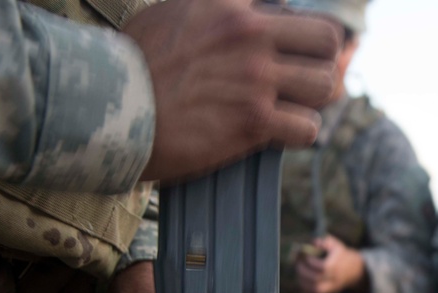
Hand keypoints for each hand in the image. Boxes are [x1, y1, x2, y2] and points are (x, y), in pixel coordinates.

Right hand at [125, 0, 339, 182]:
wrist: (109, 107)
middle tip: (300, 80)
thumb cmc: (136, 62)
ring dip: (313, 100)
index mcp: (232, 7)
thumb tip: (259, 4)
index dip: (302, 33)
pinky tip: (278, 133)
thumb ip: (217, 5)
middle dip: (319, 61)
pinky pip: (308, 129)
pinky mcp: (253, 122)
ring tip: (291, 108)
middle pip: (328, 41)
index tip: (295, 49)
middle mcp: (250, 36)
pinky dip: (298, 134)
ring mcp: (255, 79)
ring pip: (325, 85)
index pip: (298, 9)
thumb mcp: (176, 10)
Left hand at [295, 235, 366, 292]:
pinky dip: (305, 288)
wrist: (353, 270)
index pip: (323, 267)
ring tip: (299, 270)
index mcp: (337, 267)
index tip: (303, 254)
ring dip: (303, 281)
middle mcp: (335, 280)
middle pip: (317, 280)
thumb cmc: (340, 255)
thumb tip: (312, 243)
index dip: (310, 261)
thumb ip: (323, 242)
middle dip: (303, 271)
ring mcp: (332, 289)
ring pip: (315, 290)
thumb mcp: (335, 245)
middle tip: (297, 263)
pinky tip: (302, 278)